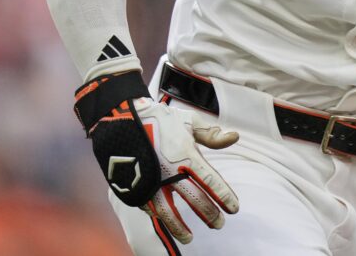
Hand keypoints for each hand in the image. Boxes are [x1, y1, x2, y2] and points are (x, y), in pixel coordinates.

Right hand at [75, 72, 240, 244]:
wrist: (120, 118)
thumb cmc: (159, 119)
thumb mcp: (188, 120)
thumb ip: (211, 134)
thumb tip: (235, 137)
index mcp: (186, 155)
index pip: (211, 181)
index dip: (224, 197)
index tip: (234, 209)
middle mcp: (169, 172)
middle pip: (194, 200)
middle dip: (209, 214)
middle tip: (219, 224)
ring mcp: (150, 182)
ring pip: (169, 213)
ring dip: (180, 227)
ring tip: (190, 238)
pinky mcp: (135, 187)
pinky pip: (150, 208)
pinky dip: (160, 218)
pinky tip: (167, 222)